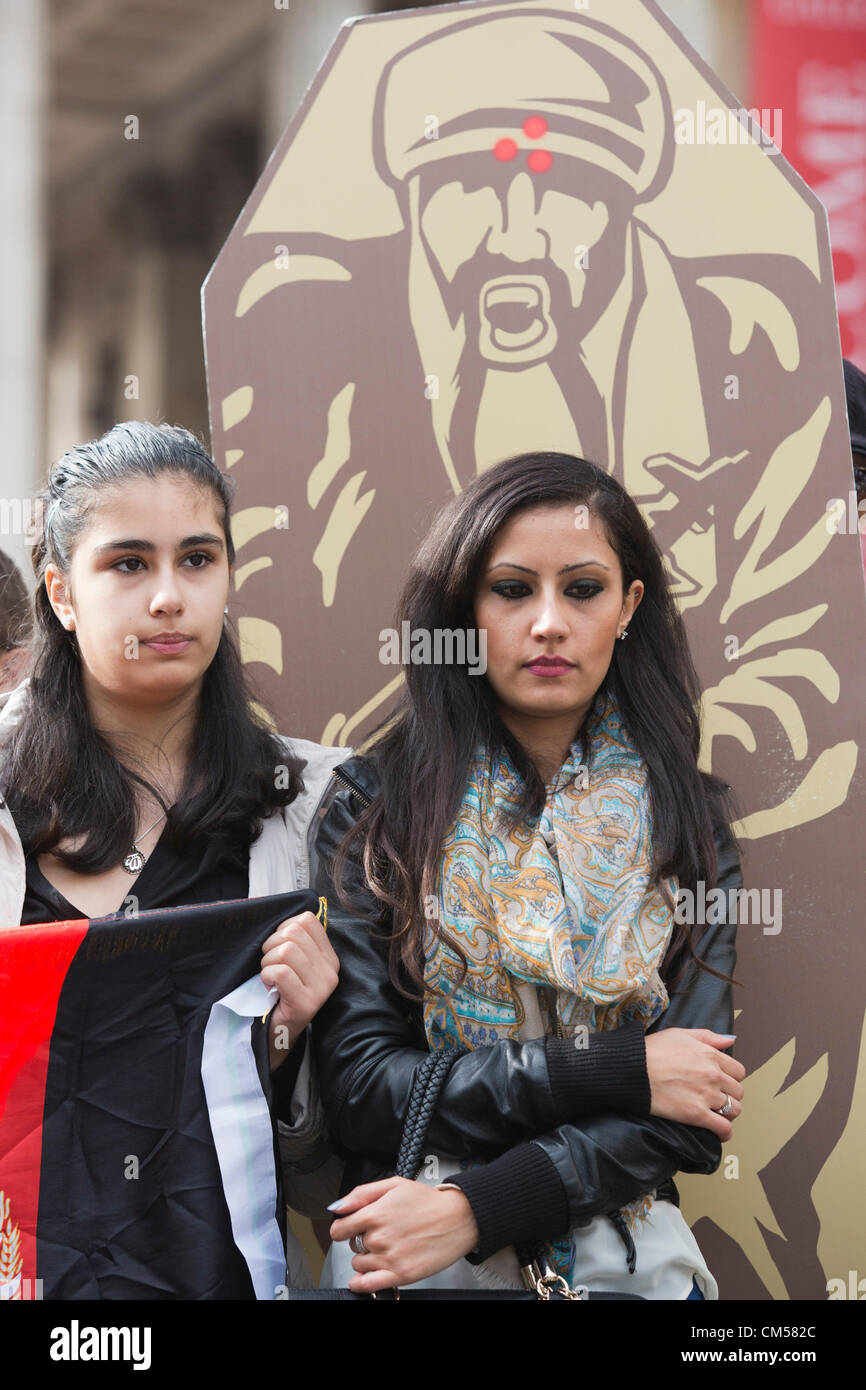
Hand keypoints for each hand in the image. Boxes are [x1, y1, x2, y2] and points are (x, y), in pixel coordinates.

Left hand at [260, 911, 338, 1071]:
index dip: (283, 928)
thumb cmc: (280, 992)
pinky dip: (267, 976)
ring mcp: (322, 988)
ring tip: (270, 976)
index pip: (307, 920)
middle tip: (270, 964)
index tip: (278, 947)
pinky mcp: (307, 1003)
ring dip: (267, 962)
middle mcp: (331, 971)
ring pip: (286, 951)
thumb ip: (295, 940)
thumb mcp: (294, 963)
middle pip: (294, 933)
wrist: (277, 1033)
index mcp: (329, 956)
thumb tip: (285, 917)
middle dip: (271, 945)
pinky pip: (280, 973)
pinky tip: (269, 987)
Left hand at [329, 1176, 479, 1292]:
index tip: (348, 1228)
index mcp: (376, 1213)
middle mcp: (380, 1237)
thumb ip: (361, 1194)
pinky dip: (360, 1283)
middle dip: (361, 1238)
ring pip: (359, 1263)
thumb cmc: (428, 1201)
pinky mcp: (401, 1275)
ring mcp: (390, 1258)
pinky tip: (365, 1276)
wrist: (459, 1219)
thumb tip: (337, 1207)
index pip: (339, 1228)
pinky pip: (367, 1285)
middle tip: (381, 1231)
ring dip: (366, 1257)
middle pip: (351, 1245)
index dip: (343, 1227)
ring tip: (387, 1247)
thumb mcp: (394, 1185)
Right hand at [645, 1029, 744, 1139]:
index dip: (730, 1077)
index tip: (721, 1082)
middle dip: (729, 1095)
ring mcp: (706, 1095)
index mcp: (711, 1055)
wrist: (632, 1069)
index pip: (738, 1071)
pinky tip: (718, 1132)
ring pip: (734, 1110)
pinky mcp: (696, 1114)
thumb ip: (708, 1036)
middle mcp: (713, 1075)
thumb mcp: (680, 1034)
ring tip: (715, 1113)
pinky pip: (723, 1128)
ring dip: (727, 1113)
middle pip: (738, 1091)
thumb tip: (730, 1040)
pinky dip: (724, 1132)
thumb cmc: (652, 1050)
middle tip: (716, 1098)